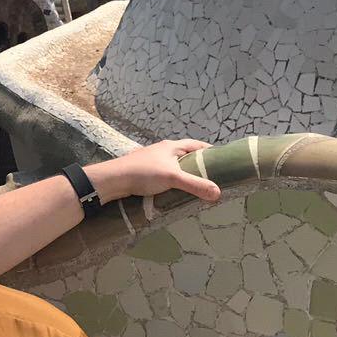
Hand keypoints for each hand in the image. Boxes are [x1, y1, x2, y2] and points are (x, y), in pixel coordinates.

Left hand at [84, 139, 217, 204]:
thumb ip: (195, 185)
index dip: (210, 150)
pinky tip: (177, 191)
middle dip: (199, 164)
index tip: (222, 160)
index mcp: (171, 146)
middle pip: (186, 155)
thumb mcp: (173, 178)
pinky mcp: (146, 171)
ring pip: (175, 165)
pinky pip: (166, 174)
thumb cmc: (143, 173)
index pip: (196, 144)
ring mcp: (153, 160)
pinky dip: (174, 181)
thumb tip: (218, 192)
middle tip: (213, 177)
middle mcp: (163, 150)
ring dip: (186, 173)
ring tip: (198, 186)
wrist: (114, 179)